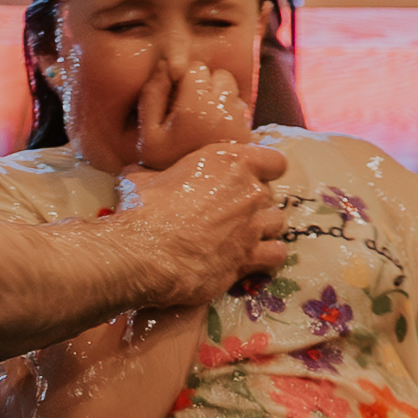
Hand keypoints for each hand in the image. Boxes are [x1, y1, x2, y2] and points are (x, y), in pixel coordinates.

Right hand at [114, 136, 289, 305]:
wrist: (144, 253)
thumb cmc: (142, 209)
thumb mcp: (141, 177)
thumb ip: (155, 173)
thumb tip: (141, 172)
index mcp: (229, 161)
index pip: (273, 160)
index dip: (264, 169)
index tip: (248, 177)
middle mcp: (249, 191)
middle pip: (269, 194)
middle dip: (253, 201)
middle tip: (230, 211)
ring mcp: (253, 226)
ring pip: (276, 222)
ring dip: (262, 227)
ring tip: (242, 234)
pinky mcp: (250, 257)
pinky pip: (275, 253)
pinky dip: (266, 255)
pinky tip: (250, 257)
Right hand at [133, 56, 256, 166]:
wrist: (186, 200)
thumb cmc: (162, 165)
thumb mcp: (147, 132)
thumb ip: (152, 94)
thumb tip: (164, 66)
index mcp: (195, 106)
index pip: (197, 68)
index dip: (185, 79)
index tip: (177, 97)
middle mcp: (222, 111)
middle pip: (221, 76)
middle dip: (206, 86)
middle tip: (191, 108)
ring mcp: (239, 124)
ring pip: (233, 93)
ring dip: (220, 100)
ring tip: (204, 122)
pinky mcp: (248, 137)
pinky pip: (242, 112)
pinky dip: (231, 116)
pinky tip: (215, 133)